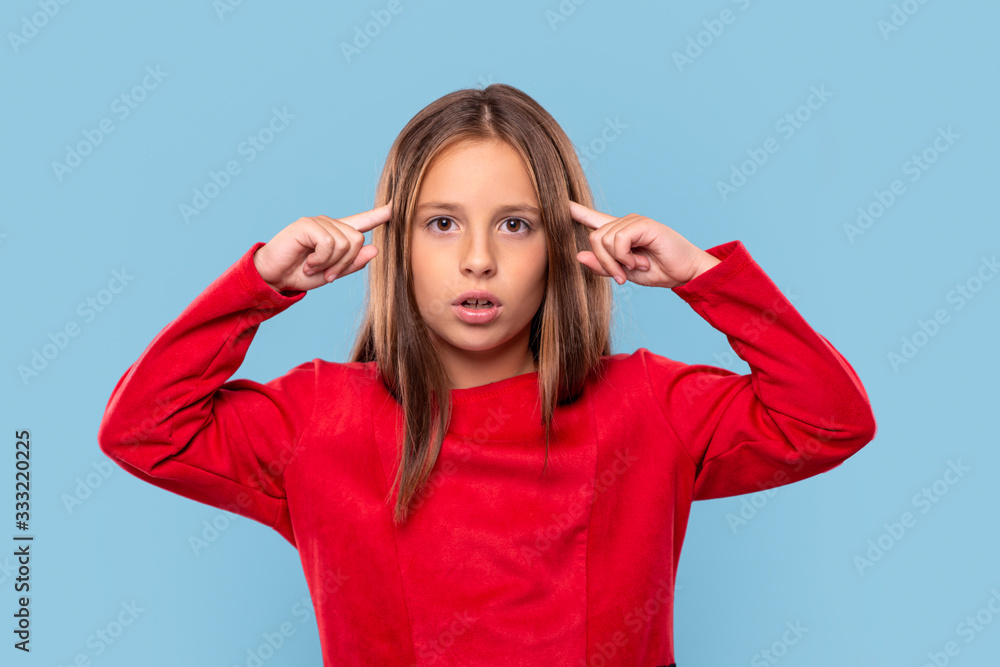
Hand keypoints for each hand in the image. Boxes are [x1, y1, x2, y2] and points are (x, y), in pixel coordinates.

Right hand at [253, 204, 390, 292]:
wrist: (274, 277)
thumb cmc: (301, 274)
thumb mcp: (332, 273)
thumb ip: (353, 263)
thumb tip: (375, 249)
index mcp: (338, 234)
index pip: (362, 221)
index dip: (379, 215)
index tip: (394, 206)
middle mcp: (330, 224)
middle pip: (358, 240)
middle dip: (345, 263)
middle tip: (327, 273)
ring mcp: (318, 222)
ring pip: (345, 243)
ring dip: (331, 263)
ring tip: (314, 267)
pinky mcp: (306, 225)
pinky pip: (329, 243)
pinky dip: (321, 259)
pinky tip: (308, 262)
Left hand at [569, 201, 719, 288]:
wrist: (685, 272)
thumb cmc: (657, 271)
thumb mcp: (623, 273)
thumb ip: (602, 266)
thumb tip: (578, 256)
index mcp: (617, 233)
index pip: (591, 218)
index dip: (575, 211)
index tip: (558, 202)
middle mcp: (623, 223)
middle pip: (593, 238)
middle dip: (605, 263)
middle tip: (622, 275)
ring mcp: (633, 221)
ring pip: (603, 240)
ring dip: (617, 262)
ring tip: (636, 267)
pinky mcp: (643, 223)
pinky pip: (618, 241)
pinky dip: (625, 257)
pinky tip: (639, 261)